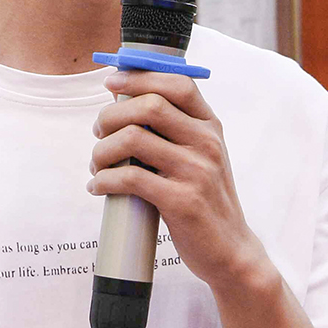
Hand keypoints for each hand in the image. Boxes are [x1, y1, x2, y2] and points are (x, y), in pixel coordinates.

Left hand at [89, 69, 263, 290]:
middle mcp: (207, 143)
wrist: (230, 250)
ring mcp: (196, 172)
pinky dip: (104, 180)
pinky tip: (98, 187)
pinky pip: (129, 178)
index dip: (140, 77)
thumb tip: (123, 102)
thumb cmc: (205, 200)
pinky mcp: (181, 202)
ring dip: (102, 150)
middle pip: (150, 105)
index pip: (177, 83)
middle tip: (98, 133)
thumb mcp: (201, 157)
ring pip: (132, 139)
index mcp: (210, 127)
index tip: (112, 83)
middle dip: (111, 116)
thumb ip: (174, 130)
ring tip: (97, 165)